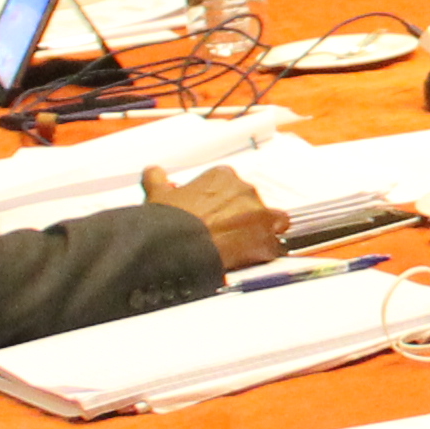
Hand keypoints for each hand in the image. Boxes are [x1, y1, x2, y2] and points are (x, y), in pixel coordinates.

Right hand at [150, 163, 291, 272]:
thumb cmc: (170, 221)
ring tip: (236, 246)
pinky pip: (275, 242)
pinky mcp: (267, 236)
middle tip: (221, 232)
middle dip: (238, 217)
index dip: (221, 202)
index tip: (213, 214)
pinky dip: (267, 248)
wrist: (178, 246)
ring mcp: (258, 212)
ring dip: (254, 231)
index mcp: (223, 176)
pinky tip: (252, 256)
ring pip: (265, 220)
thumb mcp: (158, 195)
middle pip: (248, 203)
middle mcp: (245, 189)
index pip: (230, 185)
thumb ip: (158, 179)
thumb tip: (153, 172)